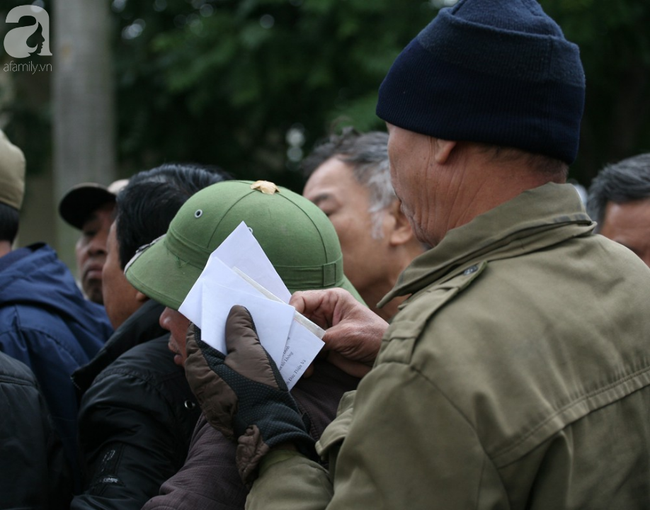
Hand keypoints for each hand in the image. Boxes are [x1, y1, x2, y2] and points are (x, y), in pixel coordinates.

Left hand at [184, 306, 315, 483]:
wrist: (270, 431)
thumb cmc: (255, 389)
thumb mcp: (249, 351)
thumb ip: (239, 328)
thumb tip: (235, 311)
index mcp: (198, 365)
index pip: (198, 332)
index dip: (212, 316)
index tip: (227, 304)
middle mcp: (199, 379)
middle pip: (210, 346)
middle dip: (227, 330)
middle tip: (245, 314)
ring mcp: (213, 392)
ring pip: (223, 360)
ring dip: (237, 346)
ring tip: (255, 332)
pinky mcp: (227, 400)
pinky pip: (231, 374)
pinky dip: (241, 362)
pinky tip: (258, 354)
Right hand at [290, 289, 387, 377]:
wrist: (386, 358)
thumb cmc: (373, 337)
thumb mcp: (346, 334)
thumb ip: (321, 337)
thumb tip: (300, 343)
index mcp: (331, 300)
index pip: (302, 299)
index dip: (292, 310)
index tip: (288, 325)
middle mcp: (324, 313)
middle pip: (298, 319)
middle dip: (292, 332)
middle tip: (287, 346)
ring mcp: (323, 330)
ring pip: (300, 336)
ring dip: (298, 349)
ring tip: (300, 361)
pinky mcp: (325, 347)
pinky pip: (307, 351)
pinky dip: (305, 360)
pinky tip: (308, 370)